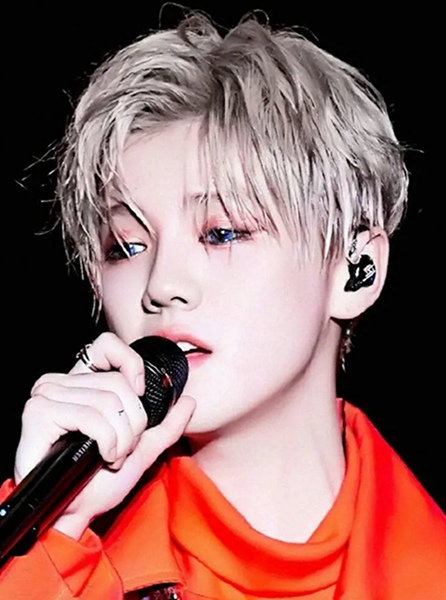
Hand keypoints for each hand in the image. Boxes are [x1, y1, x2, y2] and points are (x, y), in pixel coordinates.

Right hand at [14, 332, 194, 539]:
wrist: (73, 514)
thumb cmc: (96, 484)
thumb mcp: (141, 451)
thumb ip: (166, 426)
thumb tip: (189, 401)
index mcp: (82, 385)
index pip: (107, 345)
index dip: (130, 364)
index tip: (139, 393)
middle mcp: (61, 384)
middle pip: (117, 383)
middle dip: (132, 424)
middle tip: (122, 448)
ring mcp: (47, 396)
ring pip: (108, 401)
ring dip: (121, 439)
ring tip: (111, 456)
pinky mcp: (39, 413)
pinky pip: (91, 416)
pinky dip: (107, 441)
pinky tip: (101, 457)